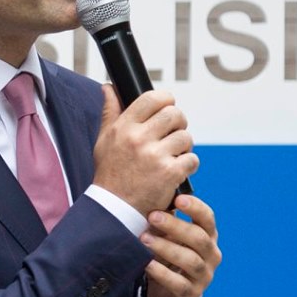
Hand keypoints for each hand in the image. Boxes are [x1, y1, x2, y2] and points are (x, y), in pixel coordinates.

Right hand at [92, 85, 196, 216]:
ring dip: (184, 146)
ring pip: (185, 137)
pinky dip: (189, 165)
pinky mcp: (169, 173)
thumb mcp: (103, 141)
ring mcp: (155, 156)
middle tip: (173, 134)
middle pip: (174, 114)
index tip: (168, 108)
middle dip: (179, 123)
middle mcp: (138, 139)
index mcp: (123, 127)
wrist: (114, 209)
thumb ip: (109, 112)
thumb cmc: (110, 173)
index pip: (152, 98)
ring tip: (174, 155)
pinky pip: (192, 159)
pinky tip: (177, 170)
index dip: (166, 100)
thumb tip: (108, 87)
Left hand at [141, 192, 220, 296]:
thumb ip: (166, 220)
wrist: (170, 293)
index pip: (208, 219)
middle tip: (153, 216)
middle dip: (175, 226)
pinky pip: (178, 283)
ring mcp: (203, 275)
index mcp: (208, 236)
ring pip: (190, 260)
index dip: (195, 207)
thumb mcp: (171, 237)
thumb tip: (150, 196)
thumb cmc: (170, 256)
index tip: (178, 199)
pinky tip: (147, 264)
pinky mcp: (190, 293)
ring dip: (166, 248)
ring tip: (144, 239)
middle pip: (199, 238)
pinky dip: (161, 273)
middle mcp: (210, 255)